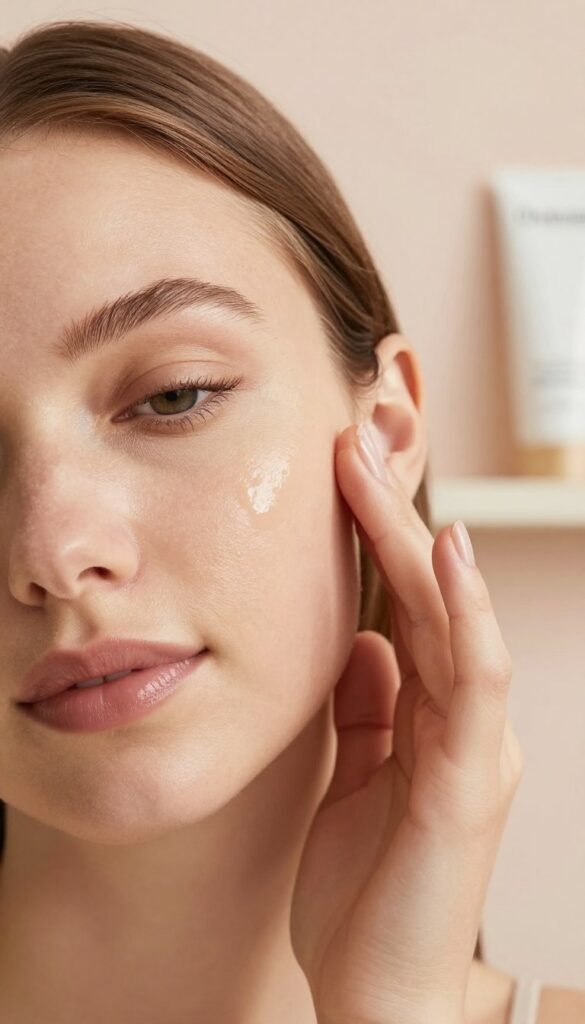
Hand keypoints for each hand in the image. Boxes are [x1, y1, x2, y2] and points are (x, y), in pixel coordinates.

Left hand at [290, 422, 524, 1023]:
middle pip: (432, 594)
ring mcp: (475, 746)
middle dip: (390, 515)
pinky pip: (473, 680)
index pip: (410, 604)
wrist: (378, 996)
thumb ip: (367, 709)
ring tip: (379, 470)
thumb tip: (365, 640)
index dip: (378, 537)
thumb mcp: (355, 778)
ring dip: (418, 539)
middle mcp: (463, 720)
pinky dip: (465, 613)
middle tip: (351, 442)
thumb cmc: (366, 891)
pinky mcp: (471, 780)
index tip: (336, 474)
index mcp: (433, 718)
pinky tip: (446, 554)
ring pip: (455, 619)